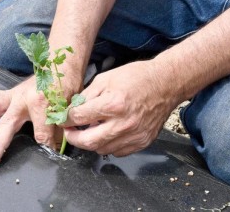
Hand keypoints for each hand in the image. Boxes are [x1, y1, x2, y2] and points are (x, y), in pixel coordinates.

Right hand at [0, 76, 59, 167]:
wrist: (59, 64)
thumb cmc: (64, 86)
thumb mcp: (67, 108)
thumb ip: (58, 128)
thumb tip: (52, 147)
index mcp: (41, 102)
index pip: (42, 132)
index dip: (47, 145)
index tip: (49, 153)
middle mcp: (22, 98)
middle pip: (7, 123)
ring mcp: (13, 95)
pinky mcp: (7, 93)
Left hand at [63, 61, 179, 156]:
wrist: (166, 84)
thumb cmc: (137, 77)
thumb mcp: (105, 78)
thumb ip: (87, 96)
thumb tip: (73, 109)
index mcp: (113, 104)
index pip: (79, 118)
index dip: (67, 119)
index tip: (64, 119)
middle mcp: (123, 124)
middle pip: (87, 141)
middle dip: (72, 138)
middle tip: (69, 132)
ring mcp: (134, 136)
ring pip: (101, 149)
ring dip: (90, 142)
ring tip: (88, 130)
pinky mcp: (141, 142)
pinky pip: (117, 151)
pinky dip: (107, 145)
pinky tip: (106, 133)